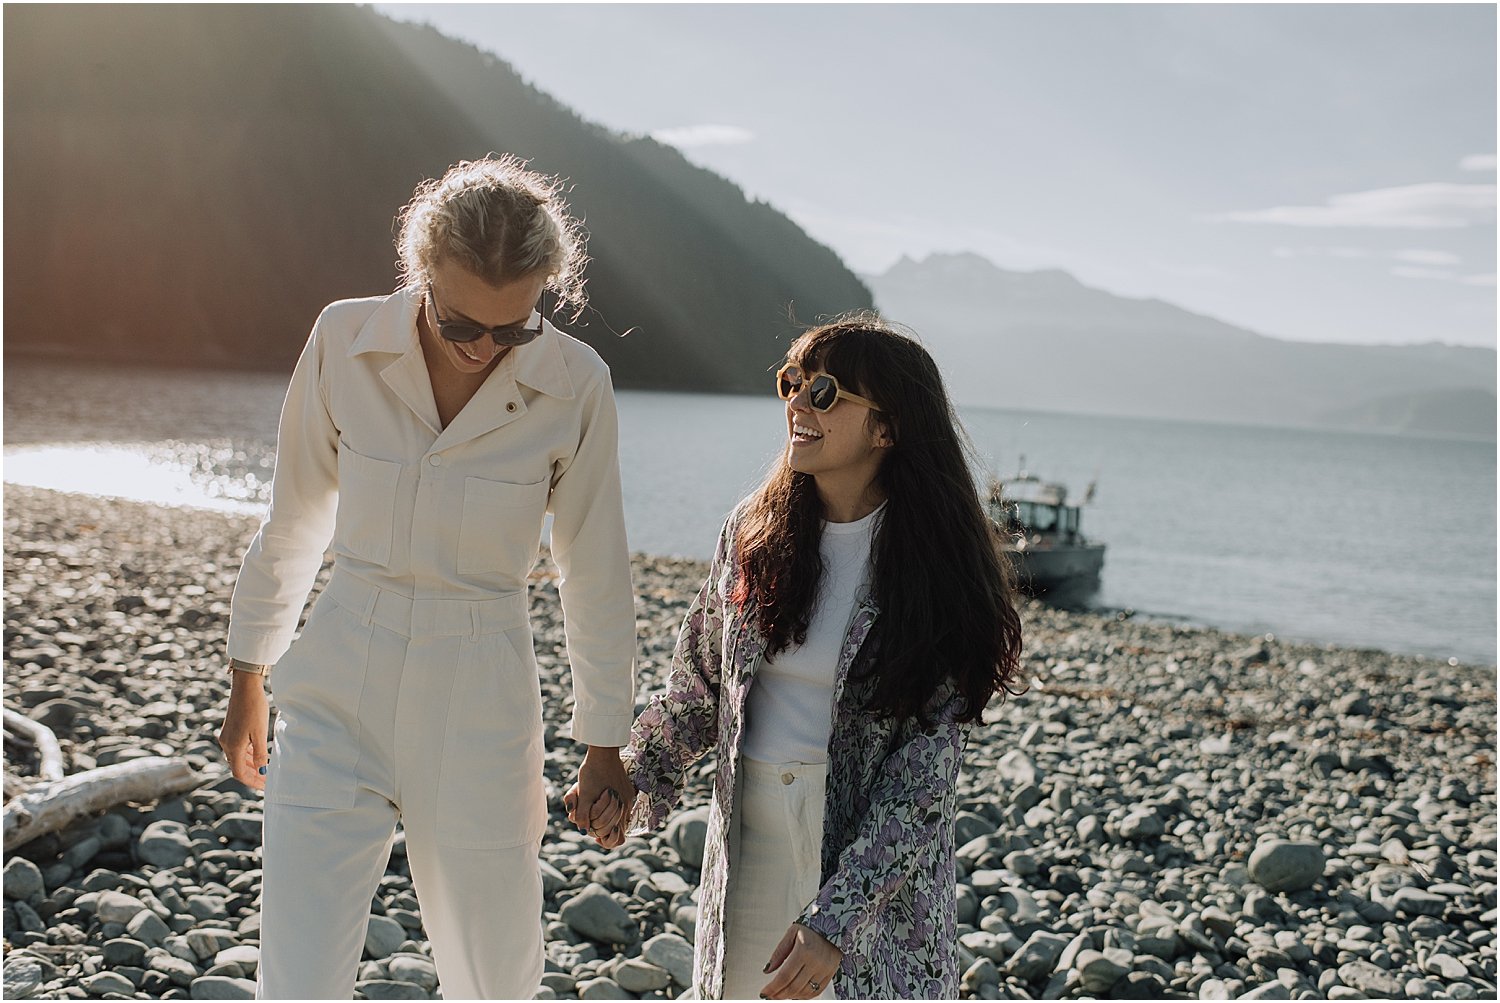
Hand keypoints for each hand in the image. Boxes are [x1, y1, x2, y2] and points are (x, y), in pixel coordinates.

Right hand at [217, 672, 269, 790]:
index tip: (265, 786)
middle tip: (266, 781)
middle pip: (238, 766)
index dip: (252, 781)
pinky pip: (238, 748)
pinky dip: (248, 754)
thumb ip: (260, 754)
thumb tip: (262, 772)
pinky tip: (258, 754)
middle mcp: (226, 743)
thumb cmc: (254, 709)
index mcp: (233, 747)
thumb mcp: (260, 733)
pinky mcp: (231, 729)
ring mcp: (227, 736)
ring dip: (250, 765)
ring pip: (238, 757)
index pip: (240, 773)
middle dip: (252, 775)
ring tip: (264, 770)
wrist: (245, 687)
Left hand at [563, 746, 631, 848]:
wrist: (602, 751)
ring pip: (617, 817)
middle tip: (587, 819)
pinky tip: (598, 800)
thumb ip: (583, 815)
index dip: (606, 840)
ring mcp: (628, 797)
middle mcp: (627, 805)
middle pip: (616, 828)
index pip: (617, 838)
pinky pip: (619, 806)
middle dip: (600, 827)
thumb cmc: (592, 772)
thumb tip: (583, 832)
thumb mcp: (584, 794)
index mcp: (619, 809)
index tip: (594, 835)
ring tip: (590, 808)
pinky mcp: (626, 788)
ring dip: (604, 816)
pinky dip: (608, 807)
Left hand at [761, 923, 840, 998]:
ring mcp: (824, 970)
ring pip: (804, 992)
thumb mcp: (791, 934)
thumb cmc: (810, 928)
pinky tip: (795, 994)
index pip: (785, 975)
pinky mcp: (830, 974)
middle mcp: (816, 962)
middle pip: (794, 986)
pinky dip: (804, 996)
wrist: (833, 927)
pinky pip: (816, 992)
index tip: (764, 992)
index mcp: (804, 950)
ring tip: (780, 995)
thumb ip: (779, 953)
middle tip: (770, 996)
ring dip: (790, 996)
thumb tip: (767, 970)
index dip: (773, 987)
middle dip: (779, 994)